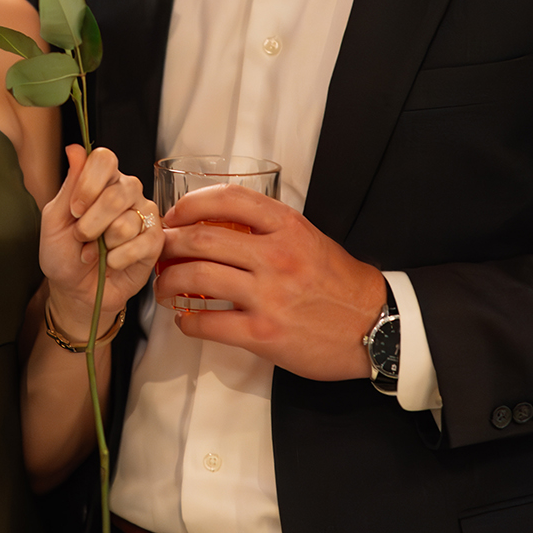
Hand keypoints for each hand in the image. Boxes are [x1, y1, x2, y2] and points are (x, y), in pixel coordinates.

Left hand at [40, 145, 162, 341]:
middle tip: (81, 236)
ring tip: (95, 252)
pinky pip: (141, 244)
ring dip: (103, 244)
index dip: (89, 183)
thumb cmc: (64, 254)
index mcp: (102, 180)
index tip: (75, 209)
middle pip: (118, 191)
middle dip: (92, 222)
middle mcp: (127, 192)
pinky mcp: (155, 241)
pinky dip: (118, 258)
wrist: (75, 290)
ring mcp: (144, 215)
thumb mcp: (55, 220)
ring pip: (127, 221)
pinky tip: (111, 262)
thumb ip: (69, 185)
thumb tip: (75, 148)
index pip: (105, 159)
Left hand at [157, 188, 382, 380]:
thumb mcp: (309, 239)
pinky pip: (208, 323)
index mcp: (288, 227)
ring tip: (162, 287)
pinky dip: (187, 322)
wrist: (374, 326)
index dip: (190, 204)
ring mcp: (269, 296)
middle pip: (201, 238)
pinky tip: (184, 321)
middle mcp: (277, 256)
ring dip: (167, 282)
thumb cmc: (339, 283)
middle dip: (168, 245)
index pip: (228, 198)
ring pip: (197, 278)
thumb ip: (269, 228)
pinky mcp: (263, 333)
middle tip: (158, 252)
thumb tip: (216, 224)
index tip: (174, 216)